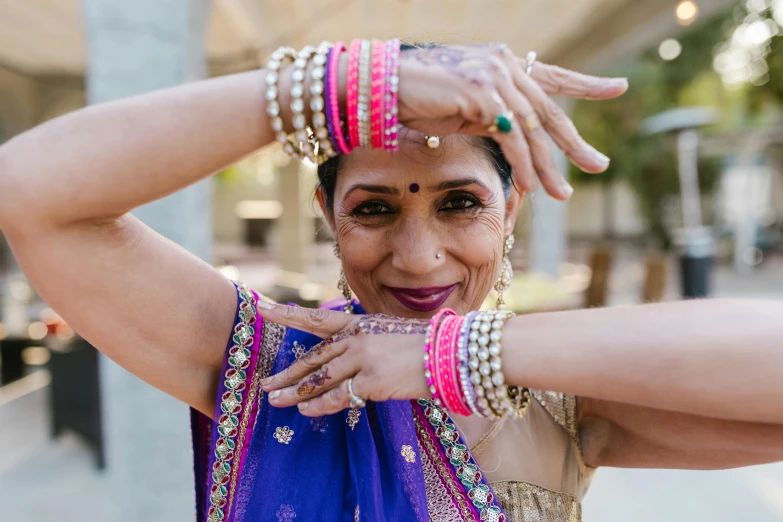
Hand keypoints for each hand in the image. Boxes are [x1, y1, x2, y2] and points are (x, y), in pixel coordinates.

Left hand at [257, 303, 430, 415]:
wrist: (449, 354)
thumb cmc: (424, 347)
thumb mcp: (389, 336)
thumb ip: (364, 344)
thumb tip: (344, 357)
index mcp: (360, 324)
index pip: (316, 319)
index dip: (287, 314)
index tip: (262, 308)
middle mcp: (356, 338)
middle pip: (313, 357)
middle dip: (287, 373)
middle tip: (265, 384)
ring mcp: (362, 358)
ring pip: (319, 378)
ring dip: (295, 392)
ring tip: (276, 402)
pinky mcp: (371, 380)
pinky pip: (337, 396)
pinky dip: (319, 405)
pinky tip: (306, 411)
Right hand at [397, 44, 627, 199]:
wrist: (385, 87)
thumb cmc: (418, 98)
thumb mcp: (465, 106)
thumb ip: (494, 114)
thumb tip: (516, 139)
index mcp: (504, 65)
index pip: (554, 76)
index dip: (587, 84)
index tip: (618, 88)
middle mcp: (505, 66)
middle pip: (549, 111)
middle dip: (575, 143)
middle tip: (599, 165)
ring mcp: (495, 79)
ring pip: (533, 130)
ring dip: (548, 166)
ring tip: (562, 194)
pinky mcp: (483, 96)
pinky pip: (512, 138)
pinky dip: (524, 164)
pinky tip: (532, 186)